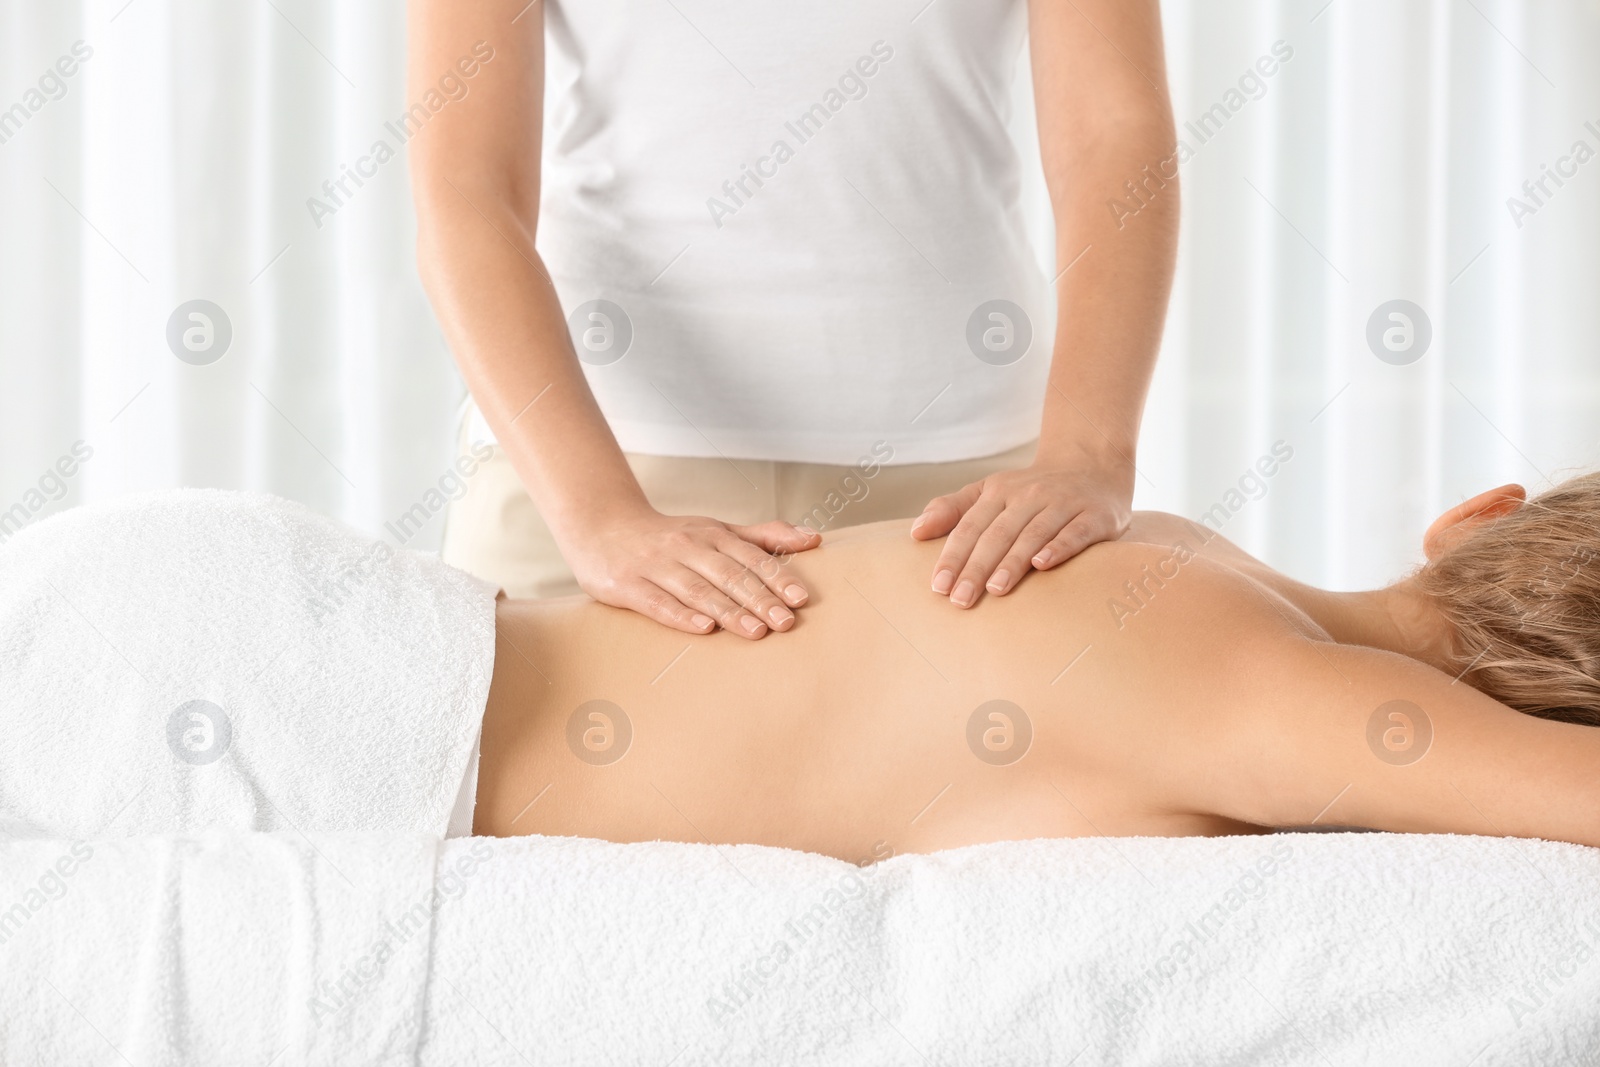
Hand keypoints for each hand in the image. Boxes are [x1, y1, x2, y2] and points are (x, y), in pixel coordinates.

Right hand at [563, 507, 820, 638]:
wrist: (601, 525)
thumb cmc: (669, 535)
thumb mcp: (716, 529)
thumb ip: (763, 536)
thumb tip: (814, 539)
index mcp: (712, 534)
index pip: (750, 557)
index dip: (777, 577)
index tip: (801, 599)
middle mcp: (687, 547)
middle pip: (728, 574)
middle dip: (759, 598)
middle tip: (786, 622)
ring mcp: (657, 565)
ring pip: (698, 590)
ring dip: (728, 611)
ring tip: (756, 631)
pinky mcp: (628, 585)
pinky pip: (657, 602)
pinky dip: (681, 615)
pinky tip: (703, 630)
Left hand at [911, 454, 1132, 607]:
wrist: (1094, 466)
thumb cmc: (1032, 490)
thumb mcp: (990, 491)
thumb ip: (952, 509)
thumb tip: (915, 532)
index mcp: (999, 492)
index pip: (970, 527)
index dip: (953, 556)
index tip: (939, 587)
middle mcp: (1029, 495)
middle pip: (997, 534)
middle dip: (976, 568)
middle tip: (960, 600)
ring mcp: (1063, 503)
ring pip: (1033, 534)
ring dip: (1012, 562)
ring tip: (994, 590)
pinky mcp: (1094, 516)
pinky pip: (1075, 533)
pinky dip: (1058, 547)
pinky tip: (1042, 565)